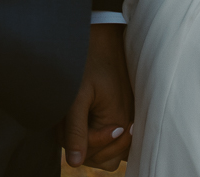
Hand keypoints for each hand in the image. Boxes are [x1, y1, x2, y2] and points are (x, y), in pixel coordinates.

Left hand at [64, 24, 133, 168]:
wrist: (103, 35)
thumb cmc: (88, 61)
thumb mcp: (76, 97)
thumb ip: (76, 131)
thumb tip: (75, 163)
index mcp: (120, 122)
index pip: (95, 156)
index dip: (77, 142)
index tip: (69, 119)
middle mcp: (129, 124)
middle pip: (102, 157)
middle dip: (83, 142)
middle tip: (71, 116)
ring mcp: (129, 118)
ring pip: (105, 148)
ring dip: (88, 136)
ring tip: (77, 112)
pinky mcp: (125, 112)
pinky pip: (111, 136)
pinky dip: (96, 130)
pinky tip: (86, 111)